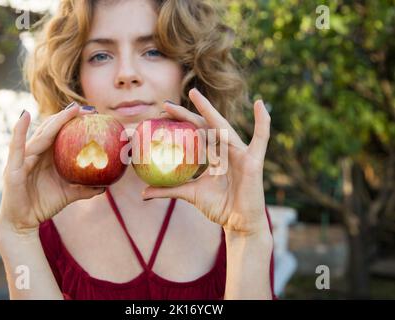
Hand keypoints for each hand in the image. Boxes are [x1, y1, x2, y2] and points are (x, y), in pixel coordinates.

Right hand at [0, 104, 105, 235]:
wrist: (22, 223)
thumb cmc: (43, 205)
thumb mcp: (68, 194)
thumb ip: (85, 189)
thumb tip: (105, 186)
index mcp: (47, 156)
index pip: (61, 133)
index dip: (73, 121)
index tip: (93, 113)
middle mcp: (35, 153)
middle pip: (52, 129)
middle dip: (68, 117)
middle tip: (88, 109)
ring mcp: (23, 158)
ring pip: (41, 135)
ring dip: (56, 121)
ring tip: (71, 110)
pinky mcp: (13, 167)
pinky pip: (16, 147)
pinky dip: (19, 130)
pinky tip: (24, 115)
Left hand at [142, 88, 270, 236]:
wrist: (238, 223)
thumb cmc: (218, 207)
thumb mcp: (190, 194)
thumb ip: (169, 190)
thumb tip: (143, 194)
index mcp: (213, 155)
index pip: (194, 133)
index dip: (179, 122)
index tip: (161, 114)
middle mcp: (225, 150)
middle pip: (204, 126)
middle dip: (185, 114)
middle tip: (165, 104)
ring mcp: (239, 153)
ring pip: (222, 127)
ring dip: (208, 110)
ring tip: (194, 95)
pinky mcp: (253, 160)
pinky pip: (261, 139)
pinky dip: (263, 122)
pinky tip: (260, 104)